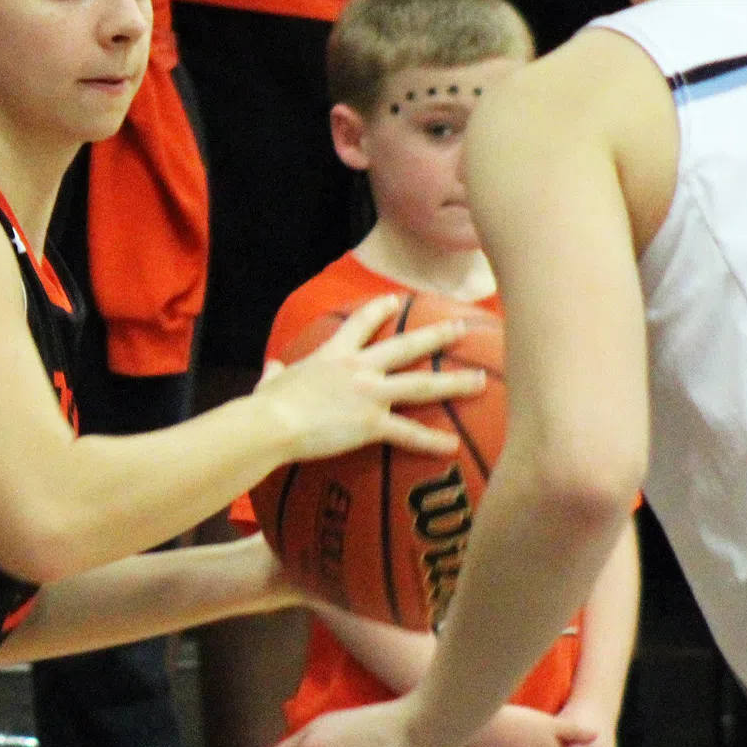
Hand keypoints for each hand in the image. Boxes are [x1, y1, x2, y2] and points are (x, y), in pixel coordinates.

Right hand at [250, 295, 486, 461]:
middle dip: (436, 336)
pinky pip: (408, 432)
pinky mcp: (372, 422)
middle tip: (461, 327)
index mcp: (334, 355)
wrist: (271, 423)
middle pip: (406, 346)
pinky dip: (431, 440)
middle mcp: (359, 368)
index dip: (380, 309)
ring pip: (421, 384)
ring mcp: (369, 394)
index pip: (361, 324)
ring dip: (453, 382)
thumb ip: (275, 372)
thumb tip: (272, 367)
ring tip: (480, 381)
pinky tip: (453, 446)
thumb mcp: (271, 382)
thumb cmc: (266, 405)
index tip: (397, 300)